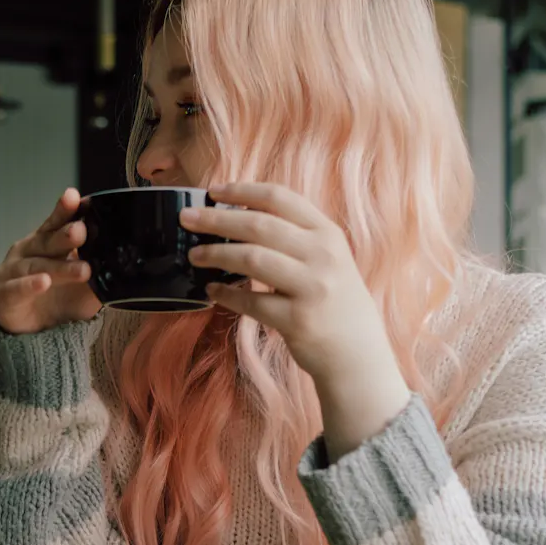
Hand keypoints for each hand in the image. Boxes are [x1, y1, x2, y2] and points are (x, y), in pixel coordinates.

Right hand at [0, 188, 101, 335]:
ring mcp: (13, 272)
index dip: (64, 210)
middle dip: (65, 235)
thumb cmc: (60, 299)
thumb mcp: (87, 286)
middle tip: (81, 231)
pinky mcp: (5, 296)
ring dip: (60, 268)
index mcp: (46, 242)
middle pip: (47, 241)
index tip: (74, 197)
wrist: (36, 332)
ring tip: (83, 270)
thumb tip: (129, 263)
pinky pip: (17, 289)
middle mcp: (28, 252)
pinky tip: (44, 282)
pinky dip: (30, 285)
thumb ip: (102, 272)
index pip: (56, 223)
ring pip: (38, 266)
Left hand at [181, 183, 411, 458]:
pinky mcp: (299, 320)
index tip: (212, 192)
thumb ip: (293, 236)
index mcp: (327, 233)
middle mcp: (323, 255)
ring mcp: (313, 288)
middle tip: (186, 219)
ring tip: (195, 255)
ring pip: (253, 259)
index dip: (241, 191)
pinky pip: (252, 302)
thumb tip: (235, 216)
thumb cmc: (333, 300)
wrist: (358, 353)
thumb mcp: (326, 258)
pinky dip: (227, 294)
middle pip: (259, 226)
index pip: (280, 198)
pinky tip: (211, 290)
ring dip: (216, 254)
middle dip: (216, 220)